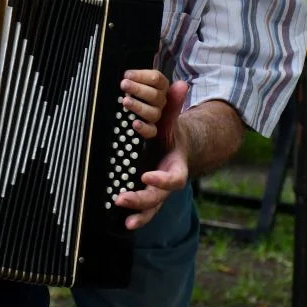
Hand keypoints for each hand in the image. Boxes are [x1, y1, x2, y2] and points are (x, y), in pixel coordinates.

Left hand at [114, 80, 189, 229]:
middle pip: (159, 197)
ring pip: (151, 209)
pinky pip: (144, 211)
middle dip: (142, 199)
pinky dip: (136, 217)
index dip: (162, 179)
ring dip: (139, 214)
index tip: (147, 176)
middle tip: (123, 198)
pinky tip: (123, 223)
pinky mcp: (148, 196)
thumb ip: (175, 106)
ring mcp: (158, 192)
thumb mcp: (173, 120)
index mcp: (177, 166)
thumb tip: (182, 83)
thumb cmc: (173, 135)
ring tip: (125, 219)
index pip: (173, 177)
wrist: (177, 151)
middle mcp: (168, 182)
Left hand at [120, 69, 168, 139]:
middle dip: (138, 89)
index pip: (157, 79)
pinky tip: (135, 123)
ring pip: (153, 112)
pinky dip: (143, 128)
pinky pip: (151, 131)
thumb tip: (166, 74)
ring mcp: (157, 116)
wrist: (139, 116)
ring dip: (138, 106)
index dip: (142, 76)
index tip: (126, 74)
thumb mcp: (136, 83)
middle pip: (155, 95)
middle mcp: (161, 101)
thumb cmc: (134, 93)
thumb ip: (140, 77)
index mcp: (160, 86)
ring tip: (125, 101)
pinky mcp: (152, 130)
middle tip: (123, 84)